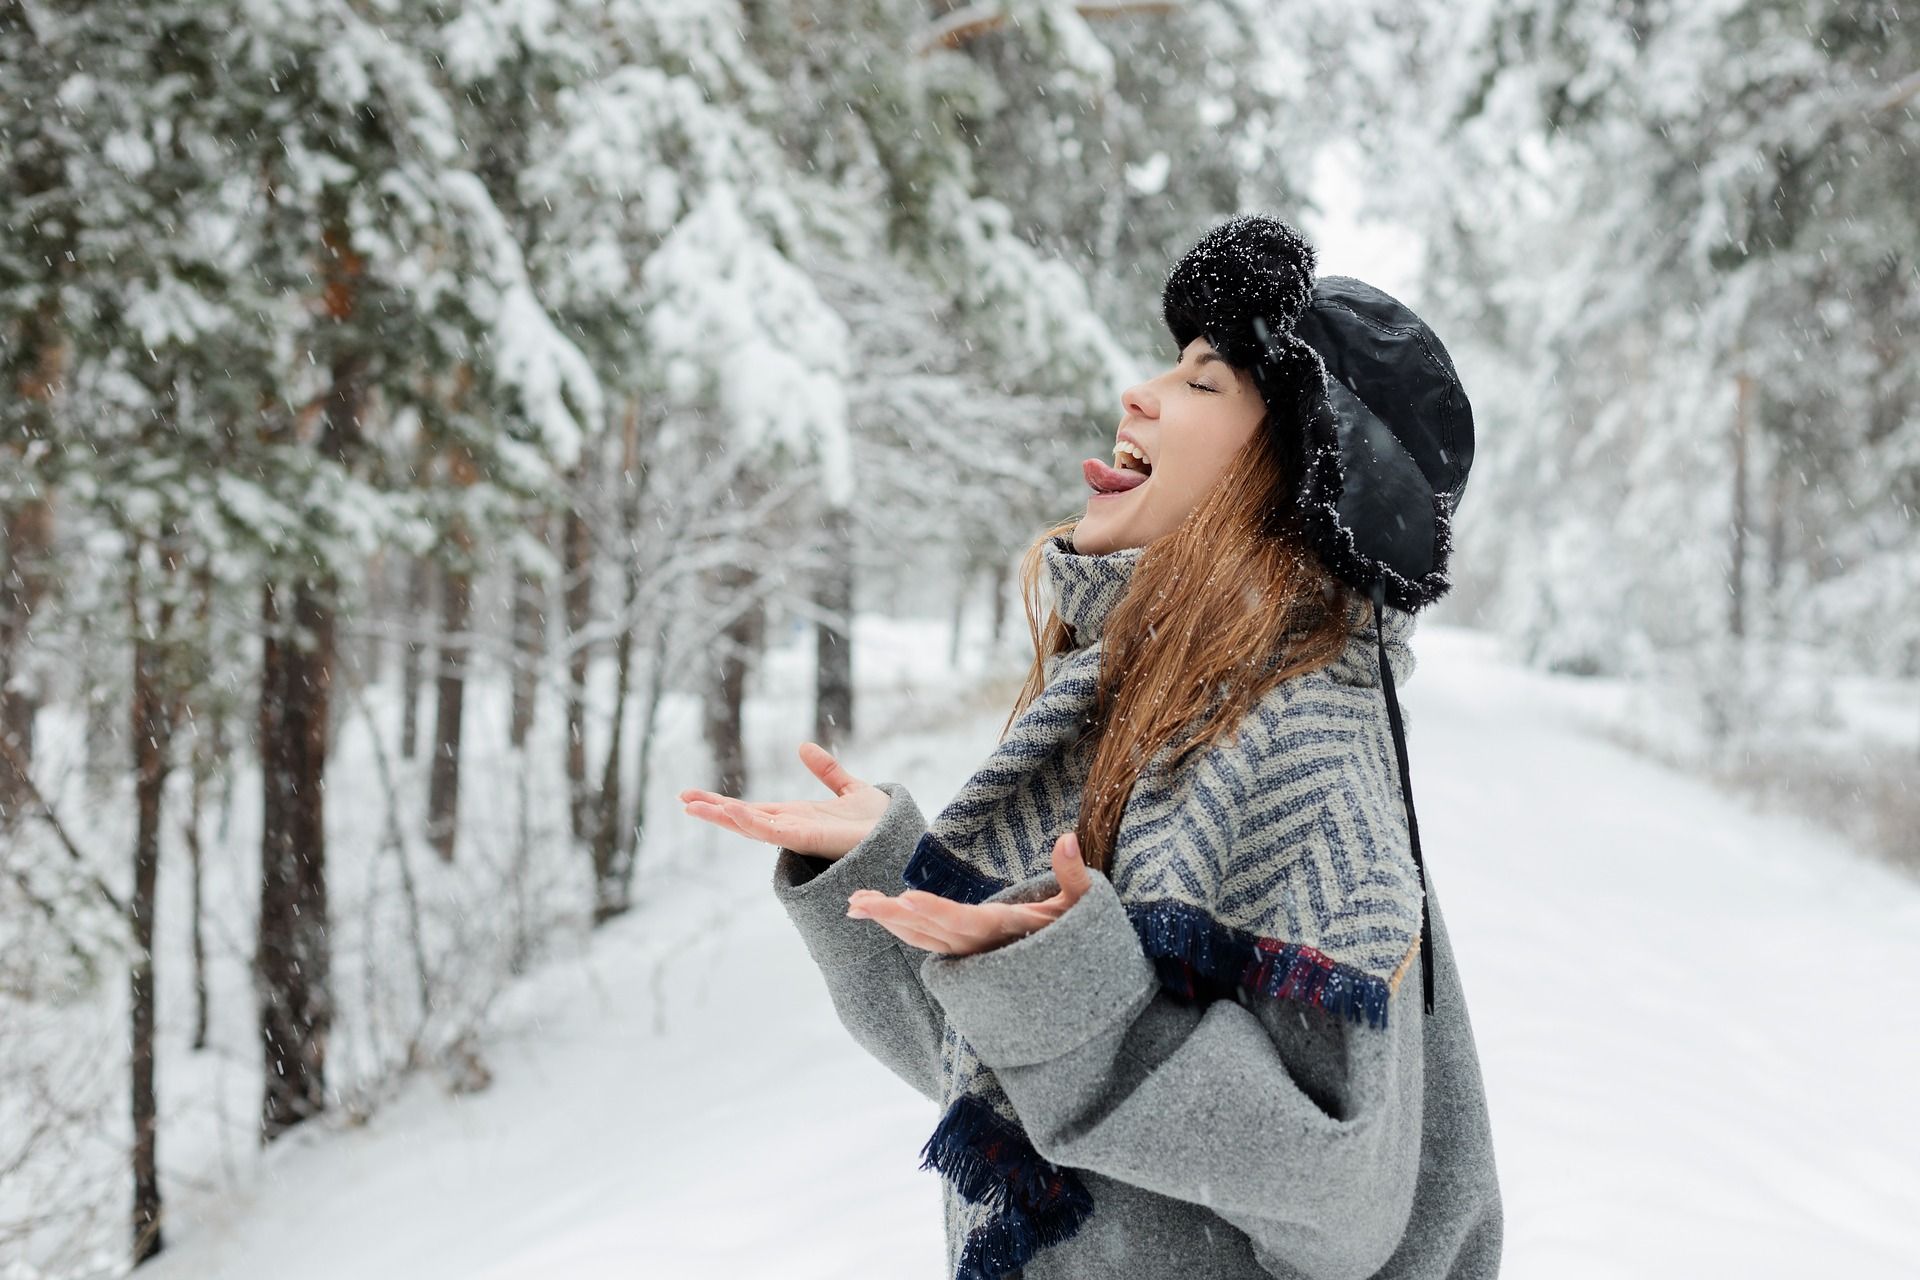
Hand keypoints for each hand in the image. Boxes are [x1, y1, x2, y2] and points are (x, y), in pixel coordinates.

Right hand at [678, 742, 890, 860]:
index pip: (752, 809)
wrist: (903, 837)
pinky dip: (750, 821)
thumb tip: (803, 747)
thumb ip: (827, 770)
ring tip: (691, 804)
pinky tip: (731, 810)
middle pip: (744, 818)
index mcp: (797, 816)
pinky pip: (773, 831)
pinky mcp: (808, 839)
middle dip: (713, 809)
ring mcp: (797, 835)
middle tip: (682, 798)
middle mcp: (792, 827)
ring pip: (750, 826)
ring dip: (721, 815)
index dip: (724, 803)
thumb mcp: (848, 788)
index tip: (695, 795)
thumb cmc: (880, 823)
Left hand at [845, 831, 1091, 956]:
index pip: (964, 921)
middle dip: (893, 916)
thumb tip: (1066, 839)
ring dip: (887, 921)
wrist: (1070, 984)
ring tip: (854, 904)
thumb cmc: (1076, 936)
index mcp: (1003, 930)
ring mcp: (967, 952)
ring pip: (920, 939)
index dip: (936, 911)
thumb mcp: (1082, 905)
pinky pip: (924, 941)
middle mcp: (979, 945)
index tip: (908, 899)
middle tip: (856, 901)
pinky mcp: (960, 953)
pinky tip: (876, 912)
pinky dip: (899, 927)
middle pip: (930, 931)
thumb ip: (1074, 875)